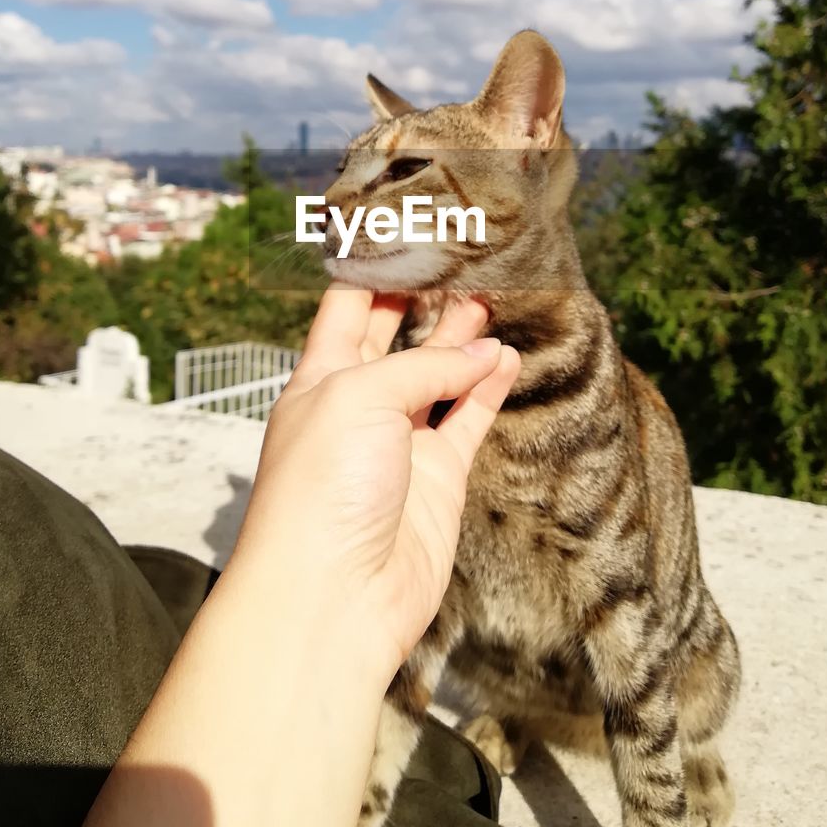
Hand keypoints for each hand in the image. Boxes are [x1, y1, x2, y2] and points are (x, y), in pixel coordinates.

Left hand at [234, 283, 519, 680]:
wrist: (333, 596)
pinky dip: (489, 389)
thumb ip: (423, 367)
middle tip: (463, 261)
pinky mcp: (437, 478)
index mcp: (319, 378)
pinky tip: (508, 358)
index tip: (405, 231)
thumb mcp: (360, 399)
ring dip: (463, 340)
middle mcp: (358, 405)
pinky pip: (468, 419)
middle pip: (395, 336)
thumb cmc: (320, 491)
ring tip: (493, 299)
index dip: (374, 268)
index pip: (346, 306)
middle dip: (425, 299)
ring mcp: (399, 442)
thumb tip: (484, 352)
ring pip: (439, 375)